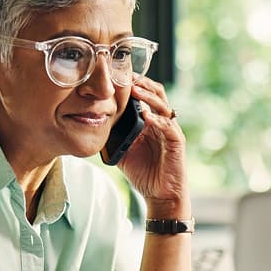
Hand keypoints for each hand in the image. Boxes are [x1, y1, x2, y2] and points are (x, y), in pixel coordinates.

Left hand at [118, 77, 188, 212]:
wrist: (160, 195)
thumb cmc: (144, 174)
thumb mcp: (122, 153)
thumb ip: (112, 138)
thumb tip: (93, 128)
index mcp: (150, 122)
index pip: (144, 95)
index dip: (133, 84)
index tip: (116, 76)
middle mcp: (162, 122)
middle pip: (156, 93)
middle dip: (142, 83)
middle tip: (126, 76)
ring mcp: (170, 131)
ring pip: (163, 105)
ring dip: (149, 96)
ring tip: (135, 90)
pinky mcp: (177, 142)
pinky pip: (168, 126)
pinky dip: (157, 120)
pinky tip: (145, 116)